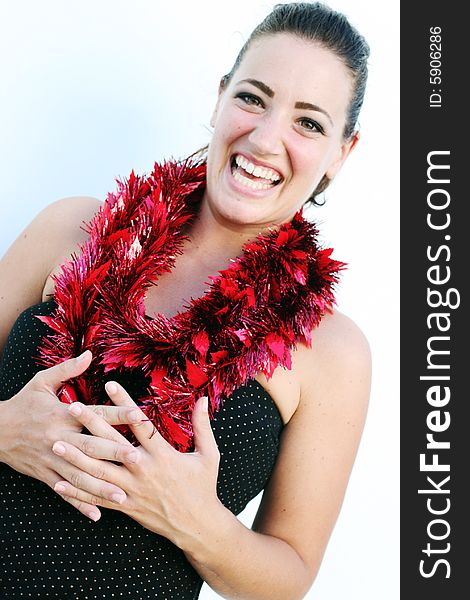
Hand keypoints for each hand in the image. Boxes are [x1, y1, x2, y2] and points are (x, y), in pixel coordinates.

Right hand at [0, 351, 132, 520]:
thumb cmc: (23, 404)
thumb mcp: (42, 382)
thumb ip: (67, 369)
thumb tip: (90, 353)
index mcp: (63, 415)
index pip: (96, 414)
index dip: (118, 413)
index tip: (140, 414)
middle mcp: (60, 438)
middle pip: (91, 447)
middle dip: (114, 454)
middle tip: (138, 459)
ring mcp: (53, 460)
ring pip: (80, 476)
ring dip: (102, 487)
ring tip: (123, 495)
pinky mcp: (46, 475)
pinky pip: (65, 492)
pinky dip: (80, 504)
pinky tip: (96, 515)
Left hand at [52, 381, 222, 542]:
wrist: (197, 525)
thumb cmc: (204, 486)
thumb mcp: (209, 454)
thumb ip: (202, 426)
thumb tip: (204, 399)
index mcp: (163, 455)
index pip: (139, 423)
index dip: (123, 403)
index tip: (109, 384)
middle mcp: (143, 470)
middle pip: (111, 443)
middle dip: (91, 424)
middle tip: (72, 407)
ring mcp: (131, 490)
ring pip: (98, 472)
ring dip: (75, 457)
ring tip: (56, 442)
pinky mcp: (125, 506)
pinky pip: (97, 498)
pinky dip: (77, 493)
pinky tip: (58, 484)